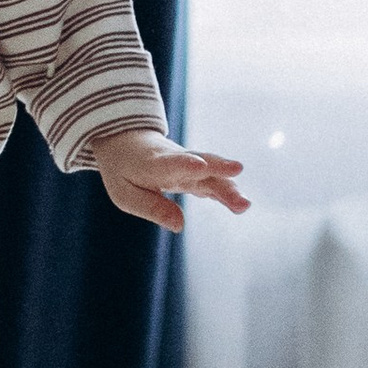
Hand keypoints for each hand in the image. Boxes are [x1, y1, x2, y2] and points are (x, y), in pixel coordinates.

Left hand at [89, 130, 248, 228]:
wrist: (127, 141)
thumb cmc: (124, 170)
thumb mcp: (125, 193)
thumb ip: (151, 208)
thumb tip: (179, 226)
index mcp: (153, 164)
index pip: (170, 164)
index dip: (184, 164)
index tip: (199, 165)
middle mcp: (176, 161)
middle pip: (200, 165)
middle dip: (218, 170)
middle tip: (238, 171)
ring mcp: (189, 165)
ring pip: (212, 174)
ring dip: (228, 186)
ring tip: (244, 204)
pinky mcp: (197, 173)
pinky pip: (213, 182)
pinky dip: (226, 191)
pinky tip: (240, 205)